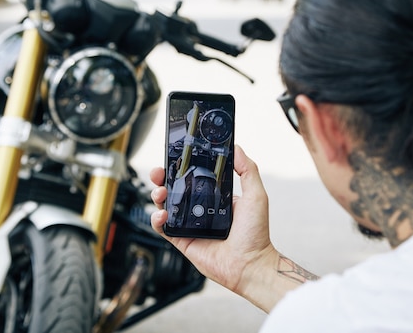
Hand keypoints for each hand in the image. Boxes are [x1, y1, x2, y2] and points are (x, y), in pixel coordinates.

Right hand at [150, 145, 280, 310]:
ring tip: (160, 192)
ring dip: (157, 195)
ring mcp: (189, 225)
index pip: (192, 177)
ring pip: (165, 205)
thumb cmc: (256, 234)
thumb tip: (237, 148)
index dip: (180, 168)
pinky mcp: (181, 240)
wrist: (250, 264)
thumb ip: (248, 170)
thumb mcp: (256, 195)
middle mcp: (199, 209)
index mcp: (214, 197)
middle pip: (174, 189)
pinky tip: (162, 214)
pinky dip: (156, 219)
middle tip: (159, 172)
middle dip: (162, 178)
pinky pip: (163, 228)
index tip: (174, 158)